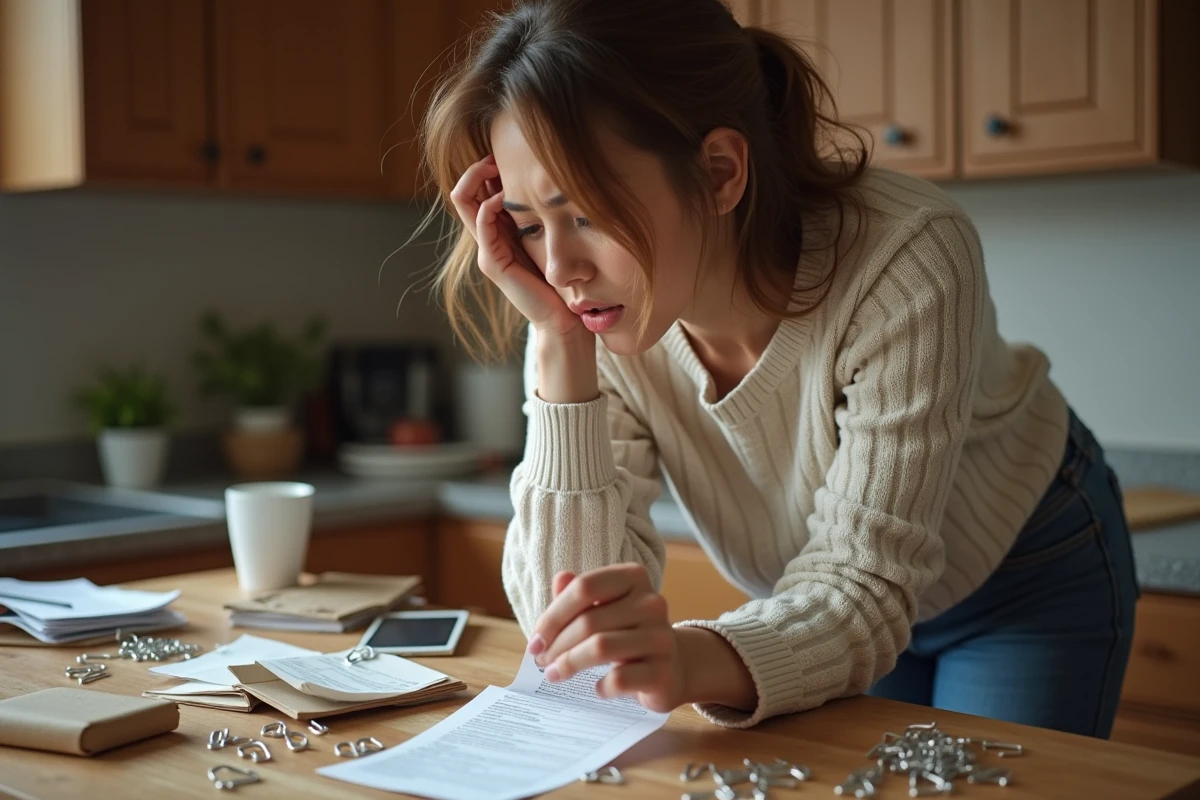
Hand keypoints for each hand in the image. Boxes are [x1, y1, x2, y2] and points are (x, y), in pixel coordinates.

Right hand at [449, 155, 584, 339]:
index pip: (476, 189)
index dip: (485, 167)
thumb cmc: (560, 275)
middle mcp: (487, 238)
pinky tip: (505, 196)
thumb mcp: (549, 233)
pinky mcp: (493, 264)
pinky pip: (482, 225)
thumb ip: (540, 211)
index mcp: (498, 230)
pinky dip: (489, 205)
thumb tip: (548, 176)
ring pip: (465, 203)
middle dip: (477, 167)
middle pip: (464, 192)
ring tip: (497, 166)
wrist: (562, 316)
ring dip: (478, 178)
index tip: (506, 152)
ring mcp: (486, 250)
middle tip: (496, 153)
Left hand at [528, 564, 685, 712]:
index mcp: (634, 577)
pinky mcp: (664, 672)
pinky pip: (620, 679)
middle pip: (589, 621)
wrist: (673, 667)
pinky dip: (601, 686)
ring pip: (601, 648)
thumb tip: (560, 579)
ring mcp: (661, 637)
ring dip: (569, 664)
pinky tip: (597, 688)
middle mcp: (652, 603)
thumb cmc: (627, 634)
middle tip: (541, 661)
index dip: (553, 615)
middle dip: (556, 644)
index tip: (536, 640)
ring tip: (554, 674)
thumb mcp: (602, 609)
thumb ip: (578, 594)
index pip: (584, 587)